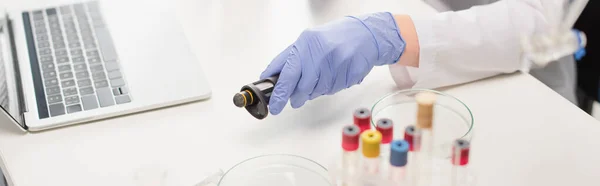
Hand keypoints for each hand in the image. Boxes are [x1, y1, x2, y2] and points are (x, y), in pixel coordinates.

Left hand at [260, 12, 405, 114]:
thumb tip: (269, 77)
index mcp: (306, 44)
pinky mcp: (352, 72)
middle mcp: (322, 52)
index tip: (274, 105)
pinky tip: (335, 74)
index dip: (280, 93)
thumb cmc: (331, 39)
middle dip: (298, 97)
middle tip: (296, 100)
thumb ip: (288, 60)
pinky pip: (335, 89)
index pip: (288, 73)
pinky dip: (332, 87)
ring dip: (317, 90)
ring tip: (322, 77)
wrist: (364, 34)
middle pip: (304, 87)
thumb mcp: (306, 43)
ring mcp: (339, 62)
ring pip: (320, 90)